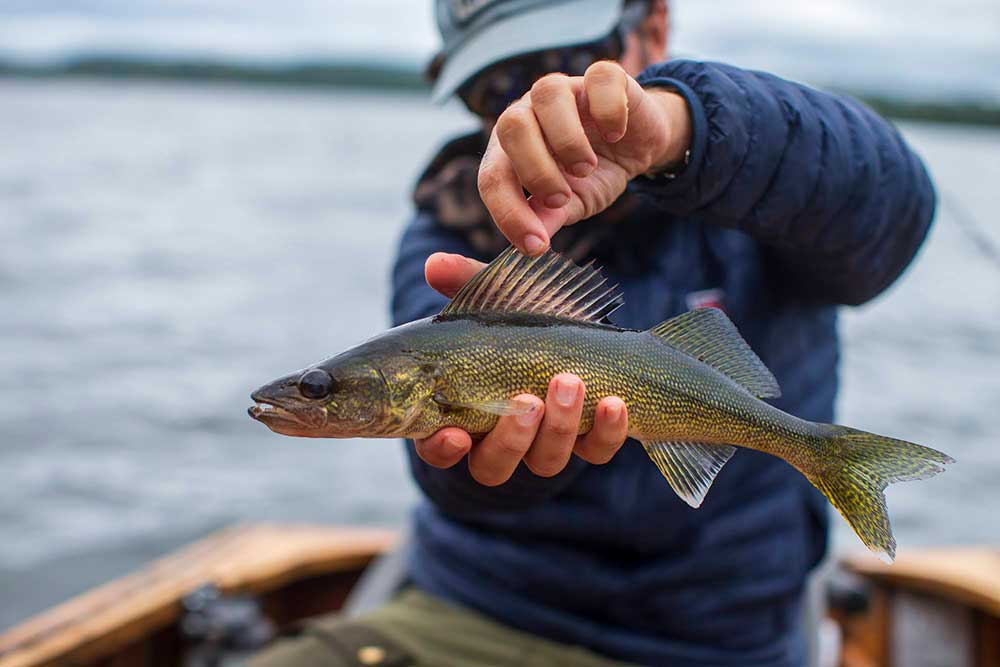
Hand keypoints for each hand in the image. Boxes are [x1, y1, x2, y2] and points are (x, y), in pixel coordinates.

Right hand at [414, 253, 629, 484]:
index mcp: (464, 414)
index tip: (455, 433)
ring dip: (558, 426)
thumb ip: (465, 285)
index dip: (442, 448)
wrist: (586, 336)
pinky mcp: (590, 441)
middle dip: (511, 437)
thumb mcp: (498, 300)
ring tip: (569, 382)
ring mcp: (546, 445)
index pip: (439, 447)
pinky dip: (607, 431)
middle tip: (527, 400)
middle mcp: (502, 439)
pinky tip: (614, 402)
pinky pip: (596, 452)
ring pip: (545, 462)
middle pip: (492, 466)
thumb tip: (434, 265)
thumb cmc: (525, 321)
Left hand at [479, 60, 691, 255]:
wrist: (638, 145)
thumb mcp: (573, 203)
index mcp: (511, 148)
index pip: (492, 176)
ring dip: (567, 140)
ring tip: (587, 168)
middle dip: (534, 170)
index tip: (536, 246)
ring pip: (548, 93)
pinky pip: (599, 79)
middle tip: (561, 198)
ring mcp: (566, 89)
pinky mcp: (603, 76)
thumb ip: (548, 218)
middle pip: (511, 126)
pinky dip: (609, 112)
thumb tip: (532, 243)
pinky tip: (617, 136)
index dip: (508, 213)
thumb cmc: (595, 174)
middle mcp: (531, 111)